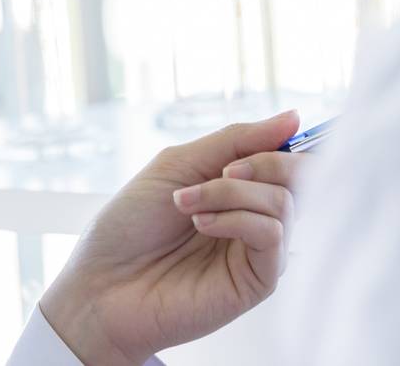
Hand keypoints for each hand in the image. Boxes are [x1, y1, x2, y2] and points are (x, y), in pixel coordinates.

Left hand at [37, 110, 304, 365]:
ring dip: (233, 192)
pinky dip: (236, 219)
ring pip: (285, 203)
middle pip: (298, 178)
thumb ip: (235, 140)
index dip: (278, 143)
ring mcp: (258, 252)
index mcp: (238, 188)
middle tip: (224, 171)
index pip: (288, 158)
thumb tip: (292, 117)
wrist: (100, 283)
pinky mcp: (257, 282)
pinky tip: (201, 225)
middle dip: (265, 162)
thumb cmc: (130, 224)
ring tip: (188, 204)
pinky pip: (272, 235)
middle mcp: (254, 218)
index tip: (246, 147)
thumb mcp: (178, 164)